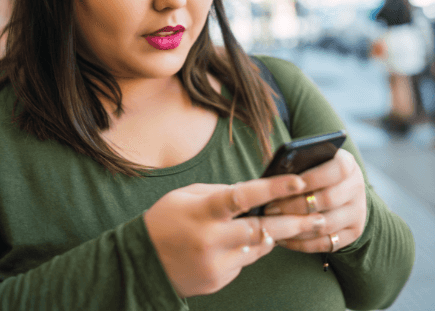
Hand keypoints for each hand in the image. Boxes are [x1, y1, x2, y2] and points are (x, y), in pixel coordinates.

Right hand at [143, 175, 325, 297]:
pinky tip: (241, 242)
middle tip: (319, 216)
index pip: (243, 196)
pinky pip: (244, 263)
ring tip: (292, 226)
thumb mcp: (187, 196)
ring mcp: (216, 263)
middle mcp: (211, 238)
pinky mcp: (218, 280)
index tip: (298, 182)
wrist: (143, 261)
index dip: (273, 188)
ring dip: (273, 236)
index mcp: (203, 210)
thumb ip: (220, 193)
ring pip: (258, 248)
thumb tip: (251, 194)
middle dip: (294, 222)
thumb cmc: (165, 218)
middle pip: (262, 230)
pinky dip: (248, 250)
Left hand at [263, 149, 366, 253]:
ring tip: (273, 224)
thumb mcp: (310, 159)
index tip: (288, 184)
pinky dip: (302, 243)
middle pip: (328, 199)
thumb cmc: (313, 169)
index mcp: (347, 163)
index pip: (336, 170)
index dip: (312, 178)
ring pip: (326, 224)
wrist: (339, 186)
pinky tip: (282, 238)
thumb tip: (274, 175)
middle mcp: (357, 187)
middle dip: (295, 205)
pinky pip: (326, 243)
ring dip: (296, 226)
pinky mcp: (353, 233)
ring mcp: (357, 212)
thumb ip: (297, 163)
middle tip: (270, 208)